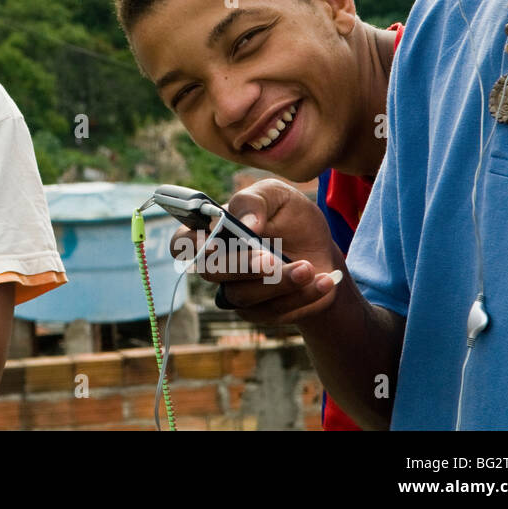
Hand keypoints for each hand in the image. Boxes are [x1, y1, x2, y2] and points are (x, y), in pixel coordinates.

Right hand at [170, 179, 343, 325]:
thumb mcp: (277, 195)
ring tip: (308, 267)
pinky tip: (325, 280)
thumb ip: (255, 201)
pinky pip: (273, 312)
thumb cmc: (290, 217)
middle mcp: (218, 264)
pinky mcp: (261, 313)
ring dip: (277, 283)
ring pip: (243, 296)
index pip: (182, 242)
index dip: (190, 245)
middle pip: (212, 271)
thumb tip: (246, 225)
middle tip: (272, 259)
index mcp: (213, 231)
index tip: (214, 243)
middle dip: (243, 266)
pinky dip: (302, 297)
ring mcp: (236, 292)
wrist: (322, 249)